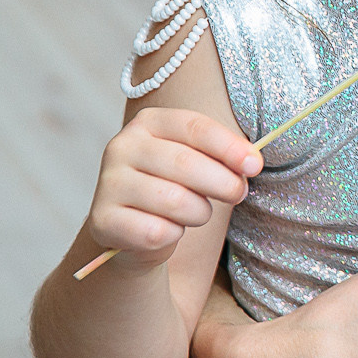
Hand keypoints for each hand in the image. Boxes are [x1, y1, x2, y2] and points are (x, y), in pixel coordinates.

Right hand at [89, 107, 261, 268]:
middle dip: (223, 183)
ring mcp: (108, 183)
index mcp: (148, 122)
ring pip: (174, 200)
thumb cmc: (176, 187)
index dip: (229, 147)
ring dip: (199, 212)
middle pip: (186, 163)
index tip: (255, 165)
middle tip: (238, 194)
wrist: (135, 229)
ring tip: (198, 213)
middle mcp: (121, 146)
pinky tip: (169, 230)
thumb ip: (224, 156)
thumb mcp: (199, 162)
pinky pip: (156, 231)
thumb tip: (253, 162)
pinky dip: (173, 235)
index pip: (195, 127)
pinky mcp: (102, 220)